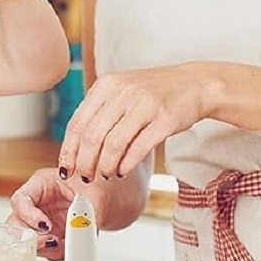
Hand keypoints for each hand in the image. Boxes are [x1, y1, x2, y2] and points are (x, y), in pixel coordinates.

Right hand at [8, 168, 93, 259]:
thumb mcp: (94, 194)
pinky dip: (56, 252)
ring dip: (44, 248)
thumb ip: (88, 211)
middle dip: (30, 236)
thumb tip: (83, 226)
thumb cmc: (94, 186)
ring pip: (26, 240)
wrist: (102, 198)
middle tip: (51, 241)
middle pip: (15, 223)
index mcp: (40, 184)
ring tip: (64, 243)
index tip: (46, 225)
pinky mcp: (47, 237)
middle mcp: (35, 204)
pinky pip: (44, 250)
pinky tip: (69, 246)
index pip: (20, 199)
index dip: (28, 215)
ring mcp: (38, 222)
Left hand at [59, 64, 208, 182]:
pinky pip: (138, 148)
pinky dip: (126, 164)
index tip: (65, 169)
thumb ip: (98, 112)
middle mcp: (122, 92)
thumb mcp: (120, 92)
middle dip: (84, 162)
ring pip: (113, 144)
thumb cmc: (152, 93)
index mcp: (105, 85)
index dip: (68, 150)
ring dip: (105, 165)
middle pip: (91, 136)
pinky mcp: (165, 119)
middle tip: (85, 177)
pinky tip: (122, 171)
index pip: (77, 123)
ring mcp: (144, 104)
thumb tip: (74, 149)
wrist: (195, 84)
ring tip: (105, 175)